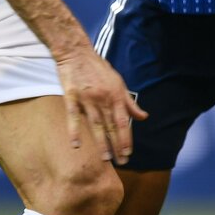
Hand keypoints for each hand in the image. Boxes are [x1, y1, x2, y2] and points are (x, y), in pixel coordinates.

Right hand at [53, 45, 146, 164]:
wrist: (77, 52)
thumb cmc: (99, 68)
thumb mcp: (119, 83)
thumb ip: (130, 103)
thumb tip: (143, 117)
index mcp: (116, 96)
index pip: (123, 122)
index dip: (126, 139)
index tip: (128, 153)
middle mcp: (103, 99)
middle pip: (111, 126)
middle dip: (117, 145)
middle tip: (121, 162)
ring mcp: (87, 98)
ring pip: (95, 125)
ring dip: (101, 142)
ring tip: (105, 158)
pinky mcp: (71, 96)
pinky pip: (73, 116)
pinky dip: (74, 130)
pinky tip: (76, 145)